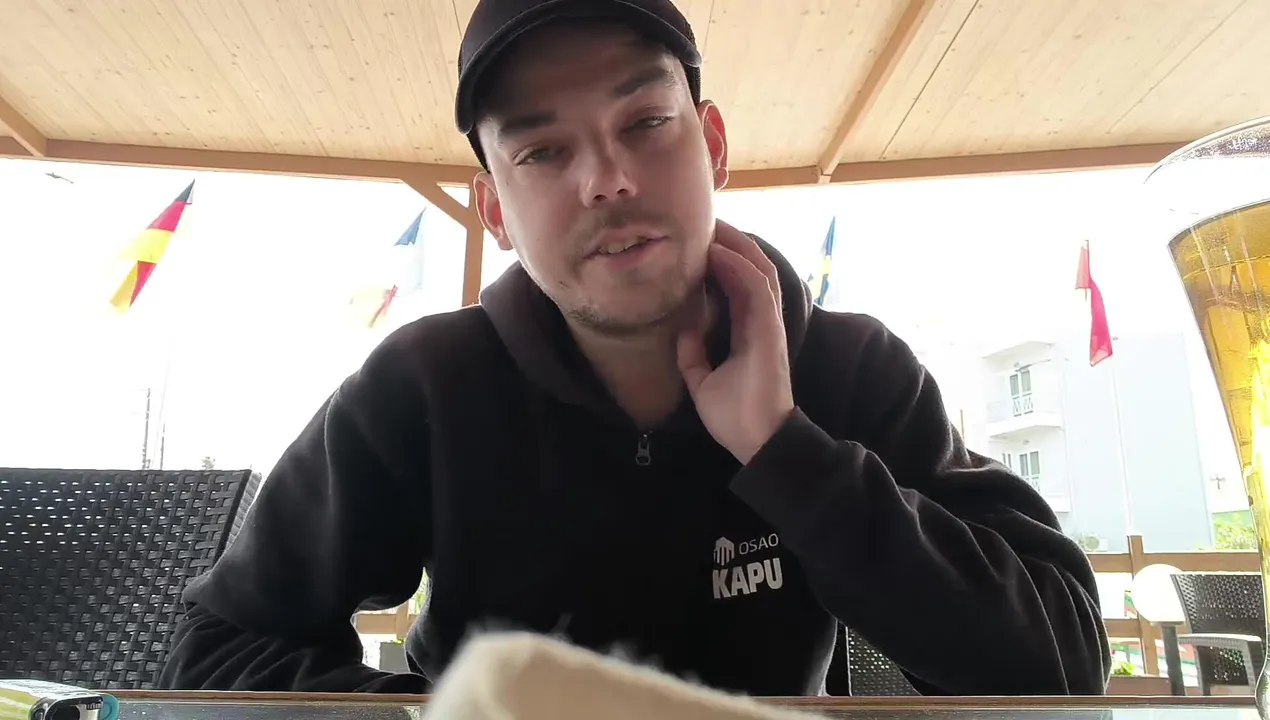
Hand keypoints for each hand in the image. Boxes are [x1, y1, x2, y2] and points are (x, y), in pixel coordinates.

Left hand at [677, 220, 794, 463]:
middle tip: (705, 220)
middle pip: (751, 267)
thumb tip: (682, 330)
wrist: (755, 441)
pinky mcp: (769, 331)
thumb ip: (693, 354)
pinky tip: (717, 252)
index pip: (738, 283)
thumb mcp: (701, 380)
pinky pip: (756, 288)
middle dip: (731, 241)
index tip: (698, 240)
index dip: (722, 258)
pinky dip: (738, 266)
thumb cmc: (734, 415)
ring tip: (712, 224)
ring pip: (758, 269)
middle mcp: (761, 320)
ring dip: (736, 244)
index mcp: (748, 329)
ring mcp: (768, 323)